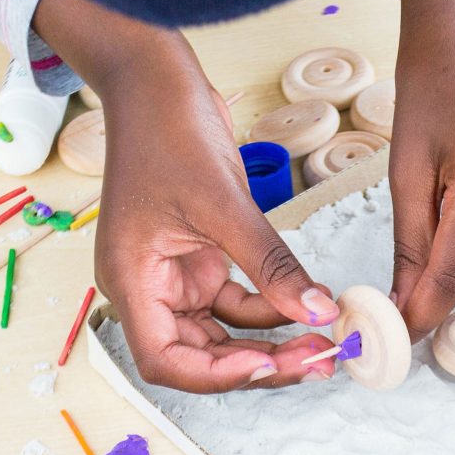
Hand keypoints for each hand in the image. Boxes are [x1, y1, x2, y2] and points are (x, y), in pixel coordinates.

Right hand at [50, 0, 341, 392]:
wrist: (156, 80)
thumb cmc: (165, 129)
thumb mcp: (224, 203)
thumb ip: (271, 266)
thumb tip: (317, 312)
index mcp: (131, 281)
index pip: (166, 360)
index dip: (216, 374)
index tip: (268, 365)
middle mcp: (148, 287)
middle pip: (200, 355)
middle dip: (258, 363)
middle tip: (317, 361)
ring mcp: (174, 275)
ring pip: (224, 333)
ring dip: (271, 342)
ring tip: (323, 342)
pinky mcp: (201, 258)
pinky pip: (239, 301)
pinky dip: (272, 308)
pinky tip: (309, 303)